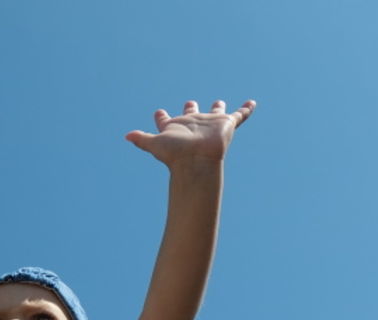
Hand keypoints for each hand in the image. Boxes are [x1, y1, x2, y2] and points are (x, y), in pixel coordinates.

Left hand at [125, 99, 255, 167]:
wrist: (197, 160)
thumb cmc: (176, 153)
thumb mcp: (154, 144)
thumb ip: (141, 139)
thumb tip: (126, 136)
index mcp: (176, 128)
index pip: (166, 121)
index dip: (161, 117)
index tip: (158, 112)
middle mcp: (193, 125)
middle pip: (191, 114)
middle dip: (190, 108)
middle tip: (190, 103)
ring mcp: (210, 125)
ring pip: (215, 113)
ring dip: (218, 108)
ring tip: (219, 102)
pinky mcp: (227, 125)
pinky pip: (240, 115)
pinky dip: (246, 109)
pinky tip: (252, 103)